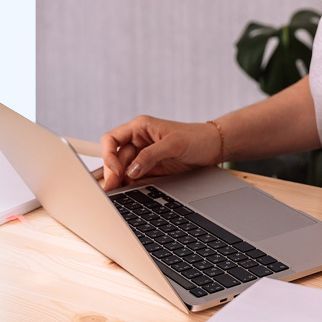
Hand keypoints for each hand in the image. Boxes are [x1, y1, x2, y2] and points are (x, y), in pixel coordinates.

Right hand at [101, 115, 220, 190]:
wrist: (212, 147)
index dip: (108, 155)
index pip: (111, 139)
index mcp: (140, 127)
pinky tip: (128, 192)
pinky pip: (133, 178)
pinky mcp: (149, 168)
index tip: (116, 170)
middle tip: (113, 190)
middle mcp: (138, 140)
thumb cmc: (196, 137)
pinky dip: (128, 186)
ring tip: (118, 194)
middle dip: (112, 173)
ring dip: (119, 181)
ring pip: (122, 170)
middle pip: (114, 158)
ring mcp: (143, 155)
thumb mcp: (174, 144)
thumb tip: (130, 171)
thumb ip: (151, 155)